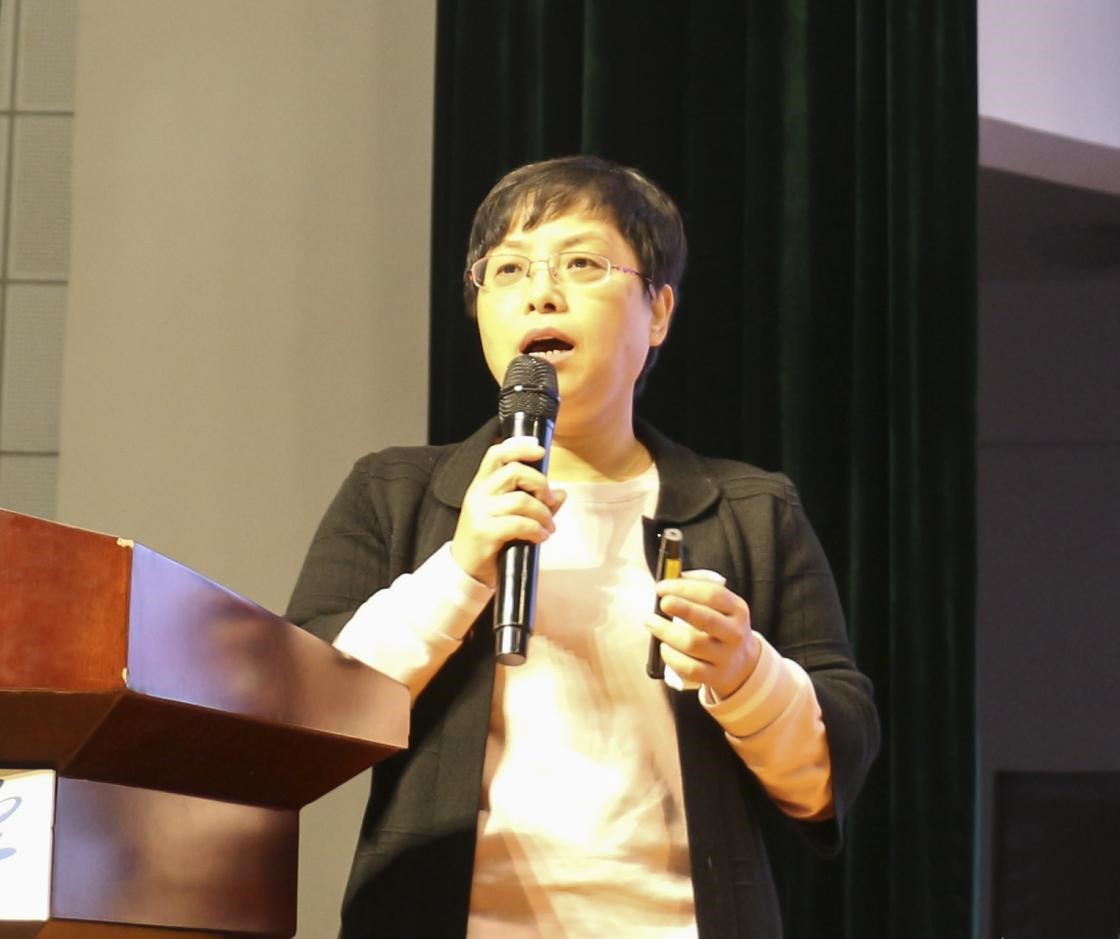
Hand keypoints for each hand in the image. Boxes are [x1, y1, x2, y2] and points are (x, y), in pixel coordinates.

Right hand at [451, 436, 565, 587]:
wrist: (465, 571)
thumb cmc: (489, 543)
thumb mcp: (509, 518)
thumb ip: (535, 504)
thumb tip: (562, 493)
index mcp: (481, 485)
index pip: (497, 454)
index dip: (519, 446)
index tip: (541, 450)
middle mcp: (477, 493)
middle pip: (514, 471)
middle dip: (540, 484)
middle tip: (550, 501)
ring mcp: (479, 512)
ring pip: (521, 500)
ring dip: (543, 513)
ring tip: (549, 527)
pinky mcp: (484, 531)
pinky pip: (519, 523)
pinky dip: (536, 530)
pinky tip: (540, 537)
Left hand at [646, 572, 760, 697]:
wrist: (742, 664)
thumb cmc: (720, 626)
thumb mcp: (721, 607)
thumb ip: (698, 591)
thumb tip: (669, 580)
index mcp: (737, 609)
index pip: (713, 594)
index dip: (684, 588)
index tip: (661, 587)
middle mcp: (735, 633)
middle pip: (706, 619)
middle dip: (680, 608)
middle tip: (661, 602)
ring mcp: (726, 657)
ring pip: (692, 644)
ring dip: (666, 631)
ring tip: (651, 622)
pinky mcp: (715, 677)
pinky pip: (688, 668)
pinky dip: (671, 656)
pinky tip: (663, 647)